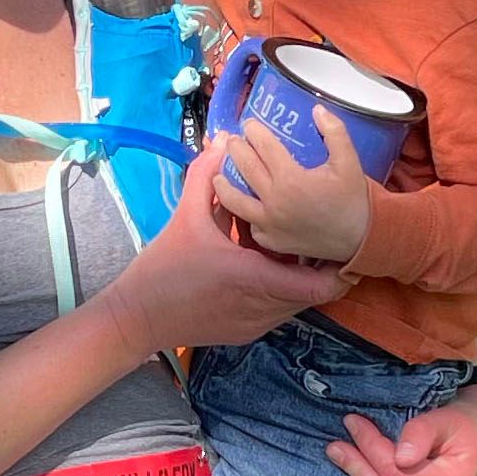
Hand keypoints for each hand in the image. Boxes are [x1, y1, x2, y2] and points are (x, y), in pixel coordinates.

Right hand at [106, 141, 348, 359]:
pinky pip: (277, 312)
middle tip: (318, 238)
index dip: (339, 270)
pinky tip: (264, 269)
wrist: (137, 317)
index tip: (339, 247)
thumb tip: (221, 142)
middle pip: (313, 293)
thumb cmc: (162, 269)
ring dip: (297, 279)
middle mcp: (262, 308)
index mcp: (254, 278)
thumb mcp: (185, 217)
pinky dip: (278, 292)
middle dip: (317, 267)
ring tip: (293, 251)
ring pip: (296, 303)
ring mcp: (256, 325)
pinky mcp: (246, 334)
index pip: (319, 285)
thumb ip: (206, 177)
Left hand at [214, 108, 369, 262]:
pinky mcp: (270, 241)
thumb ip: (334, 132)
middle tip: (233, 140)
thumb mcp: (349, 162)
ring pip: (234, 201)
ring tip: (219, 174)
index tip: (249, 124)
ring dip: (223, 184)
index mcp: (291, 179)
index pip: (264, 148)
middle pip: (245, 168)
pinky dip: (243, 212)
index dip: (254, 132)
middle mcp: (274, 202)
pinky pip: (249, 224)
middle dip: (236, 150)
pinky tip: (242, 203)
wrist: (360, 239)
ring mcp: (269, 224)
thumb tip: (317, 110)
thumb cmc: (353, 199)